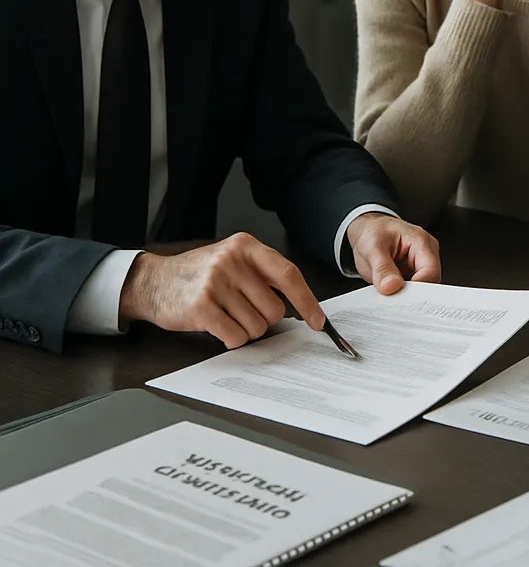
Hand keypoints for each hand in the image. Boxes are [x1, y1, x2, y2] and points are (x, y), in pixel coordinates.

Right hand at [119, 232, 324, 348]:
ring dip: (245, 329)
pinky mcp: (201, 306)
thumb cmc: (200, 274)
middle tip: (242, 311)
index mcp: (246, 246)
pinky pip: (235, 336)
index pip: (289, 274)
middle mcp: (232, 261)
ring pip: (256, 326)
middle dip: (263, 319)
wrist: (154, 281)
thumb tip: (300, 305)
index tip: (318, 321)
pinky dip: (231, 338)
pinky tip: (217, 324)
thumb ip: (263, 274)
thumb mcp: (233, 260)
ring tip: (226, 314)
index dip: (307, 301)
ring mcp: (216, 283)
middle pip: (274, 308)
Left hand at [345, 212, 440, 293]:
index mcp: (421, 242)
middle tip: (392, 301)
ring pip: (422, 291)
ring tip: (388, 295)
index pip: (430, 271)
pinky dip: (402, 297)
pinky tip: (391, 296)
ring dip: (406, 297)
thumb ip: (382, 267)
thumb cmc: (372, 232)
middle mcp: (426, 254)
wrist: (368, 230)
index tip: (400, 298)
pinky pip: (413, 293)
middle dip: (412, 296)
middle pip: (430, 283)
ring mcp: (421, 266)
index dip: (418, 289)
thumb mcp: (371, 247)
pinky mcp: (414, 276)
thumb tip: (391, 286)